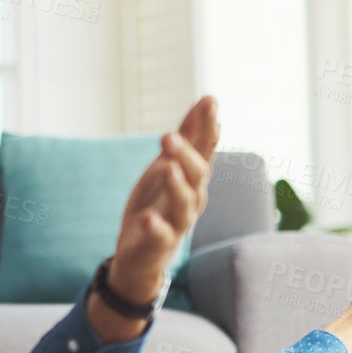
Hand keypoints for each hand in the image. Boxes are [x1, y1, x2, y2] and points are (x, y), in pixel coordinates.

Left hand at [106, 96, 219, 304]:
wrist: (141, 253)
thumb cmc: (158, 203)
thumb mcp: (169, 164)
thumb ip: (188, 136)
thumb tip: (206, 99)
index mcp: (195, 177)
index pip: (206, 147)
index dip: (208, 125)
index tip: (210, 100)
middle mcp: (193, 198)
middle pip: (197, 174)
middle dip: (185, 153)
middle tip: (167, 135)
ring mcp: (178, 222)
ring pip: (184, 202)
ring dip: (176, 185)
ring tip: (166, 167)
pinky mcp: (159, 243)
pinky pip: (161, 235)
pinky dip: (155, 226)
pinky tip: (146, 218)